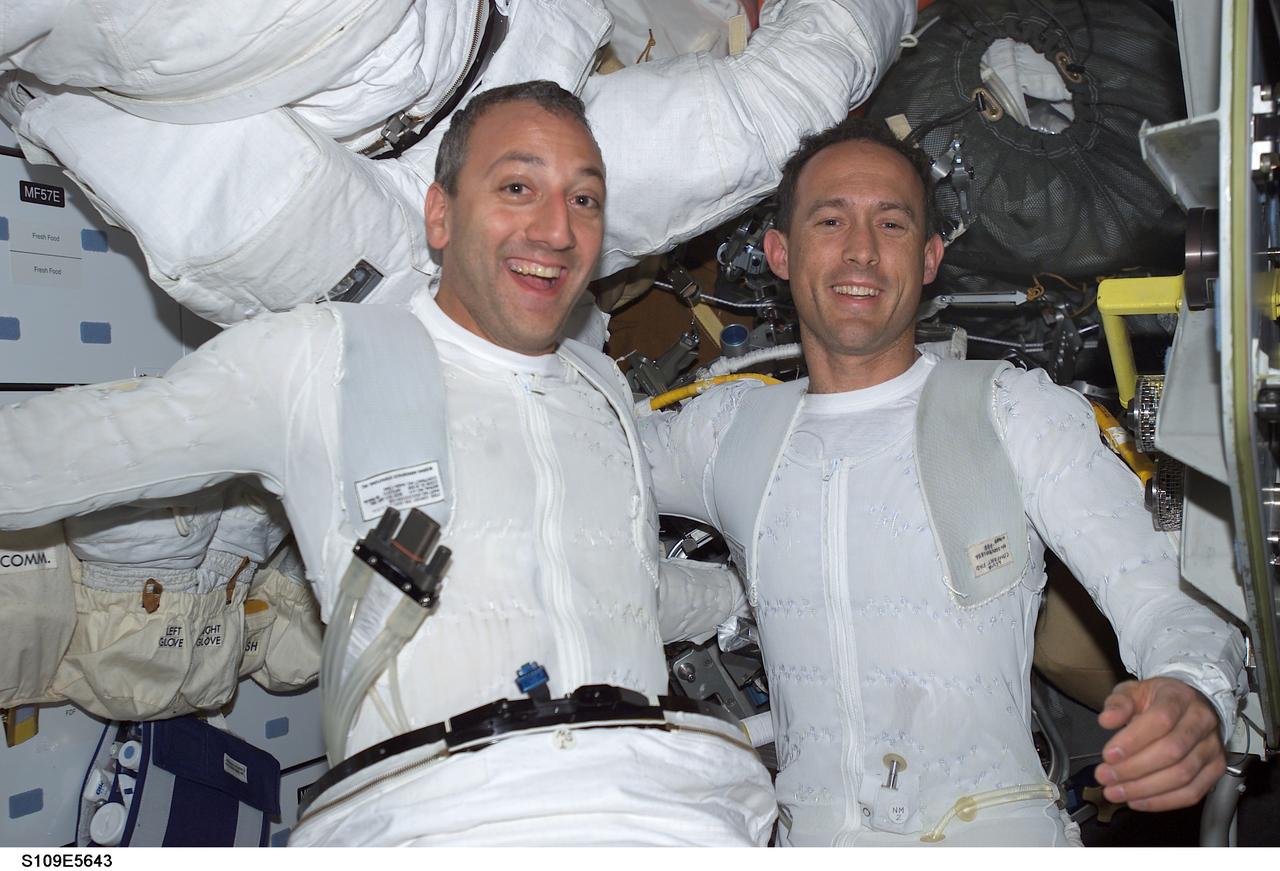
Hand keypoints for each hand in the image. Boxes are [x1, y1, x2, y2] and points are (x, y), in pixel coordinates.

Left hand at [1093, 677, 1225, 811]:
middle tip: (1105, 776)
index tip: (1108, 755)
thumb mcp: (1132, 691)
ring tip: (1116, 792)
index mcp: (1179, 697)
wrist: (1188, 703)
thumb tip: (1107, 720)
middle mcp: (1201, 721)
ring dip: (1145, 789)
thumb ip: (1118, 704)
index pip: (1160, 720)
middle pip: (1171, 751)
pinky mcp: (1215, 769)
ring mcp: (1212, 747)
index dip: (1133, 741)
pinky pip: (1193, 792)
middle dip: (1133, 769)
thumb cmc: (1156, 700)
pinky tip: (1137, 800)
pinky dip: (1163, 801)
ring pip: (1182, 775)